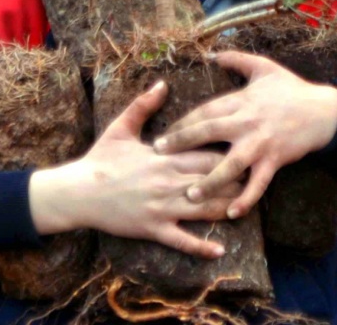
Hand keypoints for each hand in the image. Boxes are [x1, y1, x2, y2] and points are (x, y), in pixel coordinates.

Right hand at [28, 81, 239, 258]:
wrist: (78, 191)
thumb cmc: (100, 159)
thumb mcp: (121, 127)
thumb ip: (143, 105)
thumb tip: (161, 83)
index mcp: (164, 157)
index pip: (207, 154)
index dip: (230, 153)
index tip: (247, 150)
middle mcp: (168, 182)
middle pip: (213, 180)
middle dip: (236, 181)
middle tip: (257, 179)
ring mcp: (162, 207)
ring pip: (203, 210)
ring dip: (226, 209)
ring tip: (247, 210)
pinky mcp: (153, 229)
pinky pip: (181, 240)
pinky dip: (201, 247)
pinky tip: (220, 252)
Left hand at [154, 51, 336, 220]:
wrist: (324, 111)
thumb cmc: (292, 89)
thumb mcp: (264, 67)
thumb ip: (236, 59)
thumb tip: (211, 53)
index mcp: (241, 101)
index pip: (205, 111)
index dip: (182, 121)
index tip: (163, 132)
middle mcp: (247, 122)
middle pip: (208, 132)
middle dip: (182, 143)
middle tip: (158, 154)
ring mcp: (260, 144)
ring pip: (230, 164)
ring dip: (209, 180)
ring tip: (190, 194)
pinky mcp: (274, 160)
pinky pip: (258, 183)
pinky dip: (246, 199)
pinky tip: (232, 212)